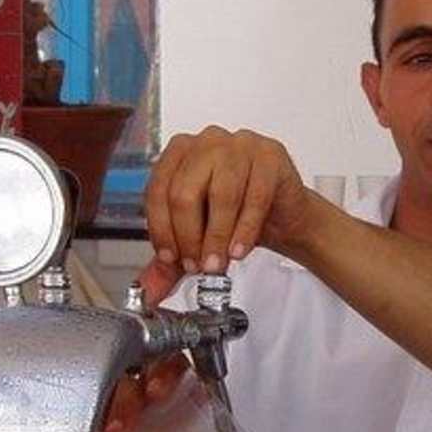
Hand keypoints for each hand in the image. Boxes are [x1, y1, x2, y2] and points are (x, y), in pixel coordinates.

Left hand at [145, 126, 317, 275]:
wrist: (283, 214)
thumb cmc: (238, 215)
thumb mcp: (197, 238)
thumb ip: (171, 262)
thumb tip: (148, 290)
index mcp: (180, 152)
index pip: (158, 190)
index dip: (162, 229)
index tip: (171, 258)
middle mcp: (206, 141)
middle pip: (185, 192)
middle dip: (189, 237)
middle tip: (198, 266)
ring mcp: (240, 144)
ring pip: (221, 194)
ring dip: (217, 236)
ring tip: (218, 262)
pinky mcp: (270, 156)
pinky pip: (255, 196)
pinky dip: (245, 230)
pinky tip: (239, 249)